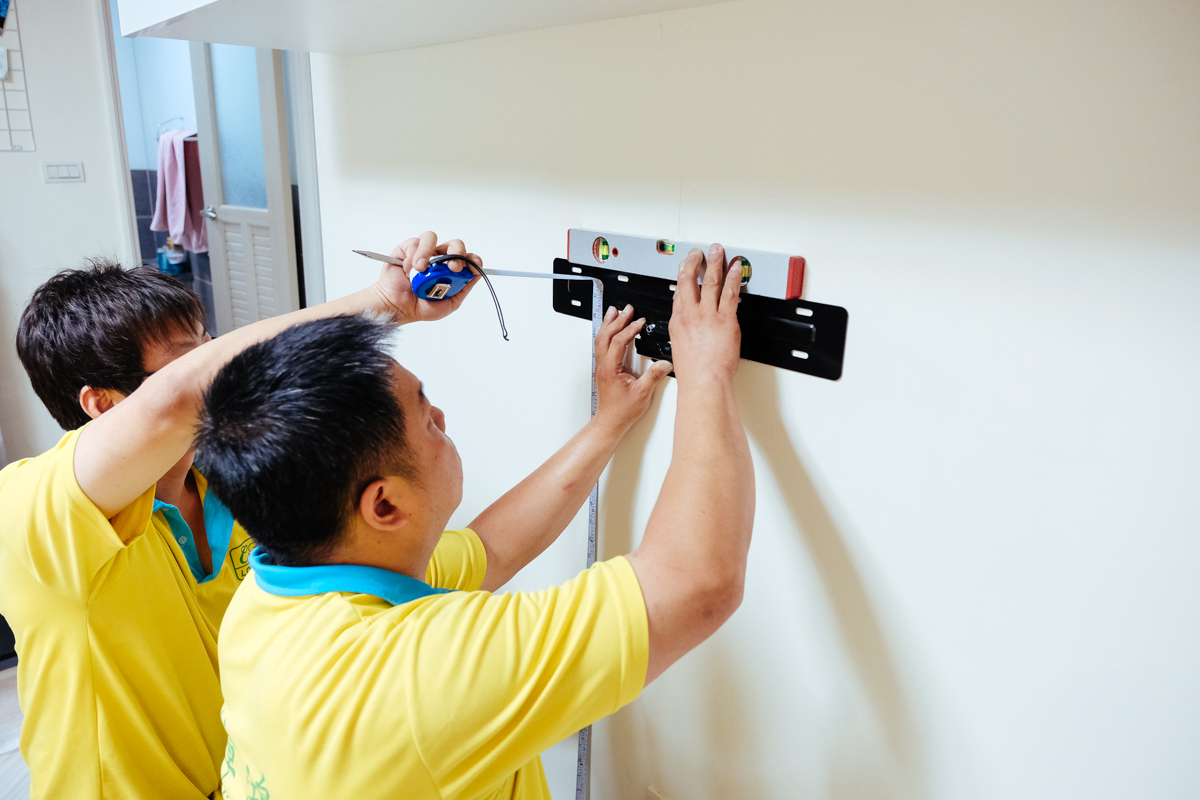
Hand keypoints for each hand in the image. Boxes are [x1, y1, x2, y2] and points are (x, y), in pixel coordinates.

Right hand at [371, 231, 483, 322]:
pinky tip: (408, 271)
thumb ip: (463, 289)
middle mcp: (438, 259)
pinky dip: (412, 256)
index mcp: (449, 270)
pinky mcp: (405, 250)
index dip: (472, 259)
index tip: (474, 266)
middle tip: (453, 267)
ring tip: (421, 269)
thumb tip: (476, 275)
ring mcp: (422, 253)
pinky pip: (413, 243)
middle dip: (457, 252)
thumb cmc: (420, 307)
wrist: (398, 309)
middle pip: (453, 244)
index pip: (465, 257)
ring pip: (431, 238)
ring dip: (428, 252)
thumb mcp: (449, 304)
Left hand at [593, 304, 673, 432]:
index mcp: (610, 368)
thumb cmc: (621, 412)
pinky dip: (607, 333)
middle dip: (617, 320)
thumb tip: (665, 363)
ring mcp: (602, 367)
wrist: (610, 422)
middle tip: (627, 309)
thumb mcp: (642, 393)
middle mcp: (603, 365)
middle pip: (606, 335)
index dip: (630, 329)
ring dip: (608, 324)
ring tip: (614, 312)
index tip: (640, 321)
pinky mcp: (604, 370)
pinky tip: (612, 330)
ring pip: (601, 339)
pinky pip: (602, 346)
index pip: (619, 341)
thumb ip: (654, 376)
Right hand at [668, 244, 741, 383]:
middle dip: (693, 262)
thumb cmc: (695, 373)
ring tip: (717, 251)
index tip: (684, 268)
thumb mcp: (681, 348)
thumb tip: (694, 330)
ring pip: (710, 281)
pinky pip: (730, 292)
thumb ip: (687, 333)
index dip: (682, 277)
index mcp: (678, 322)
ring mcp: (707, 315)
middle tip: (697, 253)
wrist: (704, 382)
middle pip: (689, 280)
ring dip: (714, 263)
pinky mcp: (725, 319)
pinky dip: (734, 277)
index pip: (679, 293)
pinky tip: (736, 268)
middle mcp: (690, 315)